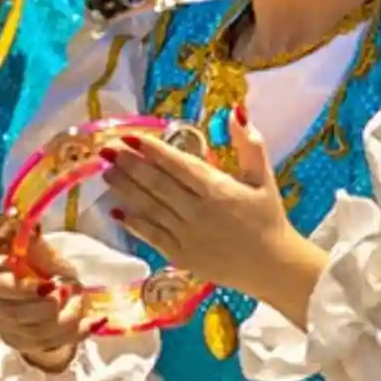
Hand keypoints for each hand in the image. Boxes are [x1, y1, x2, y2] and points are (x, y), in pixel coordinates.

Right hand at [0, 225, 98, 372]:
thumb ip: (27, 234)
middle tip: (69, 288)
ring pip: (43, 333)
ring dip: (69, 315)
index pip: (2, 289)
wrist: (46, 293)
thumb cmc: (39, 268)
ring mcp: (13, 332)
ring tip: (79, 298)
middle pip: (24, 317)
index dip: (25, 289)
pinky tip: (93, 319)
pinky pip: (57, 344)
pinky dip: (80, 331)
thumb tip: (18, 212)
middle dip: (53, 304)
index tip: (49, 284)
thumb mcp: (38, 251)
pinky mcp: (30, 347)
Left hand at [102, 109, 321, 316]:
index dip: (152, 150)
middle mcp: (197, 211)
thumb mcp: (264, 179)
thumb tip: (236, 112)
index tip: (131, 136)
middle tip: (107, 149)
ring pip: (150, 208)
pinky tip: (116, 210)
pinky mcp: (181, 256)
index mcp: (217, 189)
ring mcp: (186, 235)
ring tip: (106, 172)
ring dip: (126, 189)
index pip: (178, 165)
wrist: (274, 268)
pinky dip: (133, 223)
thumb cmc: (268, 219)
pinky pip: (152, 236)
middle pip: (157, 184)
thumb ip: (250, 145)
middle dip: (130, 165)